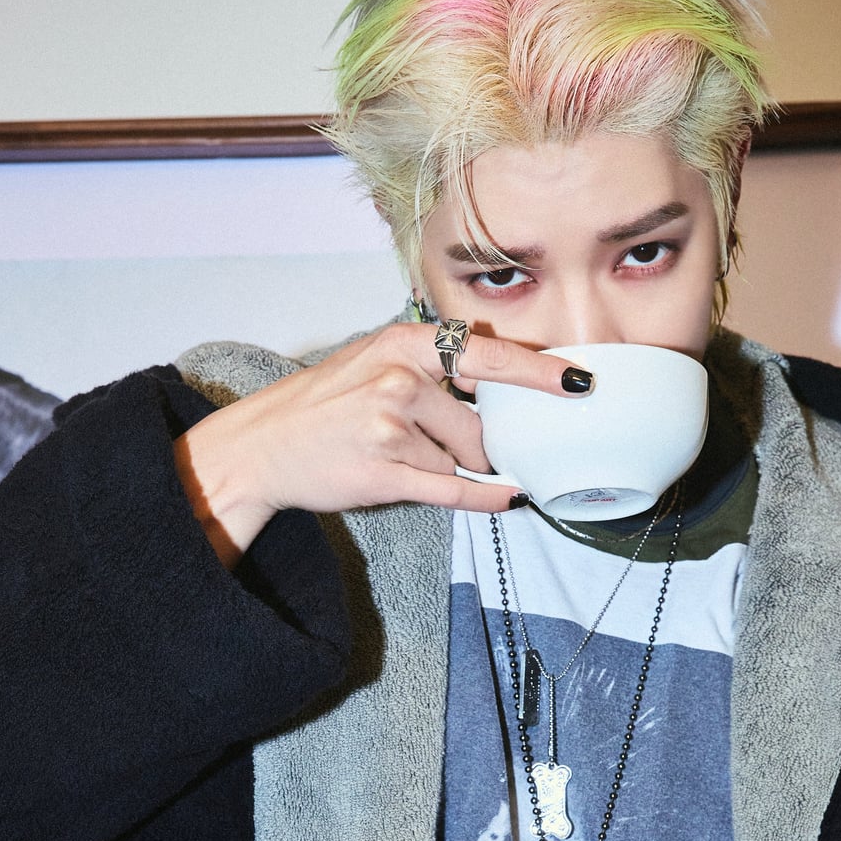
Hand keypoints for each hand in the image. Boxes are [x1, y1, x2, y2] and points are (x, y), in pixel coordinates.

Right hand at [173, 322, 590, 563]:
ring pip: (462, 459)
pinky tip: (508, 497)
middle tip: (445, 445)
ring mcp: (393, 427)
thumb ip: (430, 364)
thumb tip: (496, 380)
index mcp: (402, 344)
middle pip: (479, 424)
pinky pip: (455, 490)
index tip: (578, 381)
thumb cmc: (323, 406)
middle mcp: (400, 379)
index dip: (537, 371)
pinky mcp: (387, 472)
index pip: (486, 355)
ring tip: (398, 458)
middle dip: (476, 444)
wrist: (262, 446)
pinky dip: (485, 496)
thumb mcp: (373, 360)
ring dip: (446, 467)